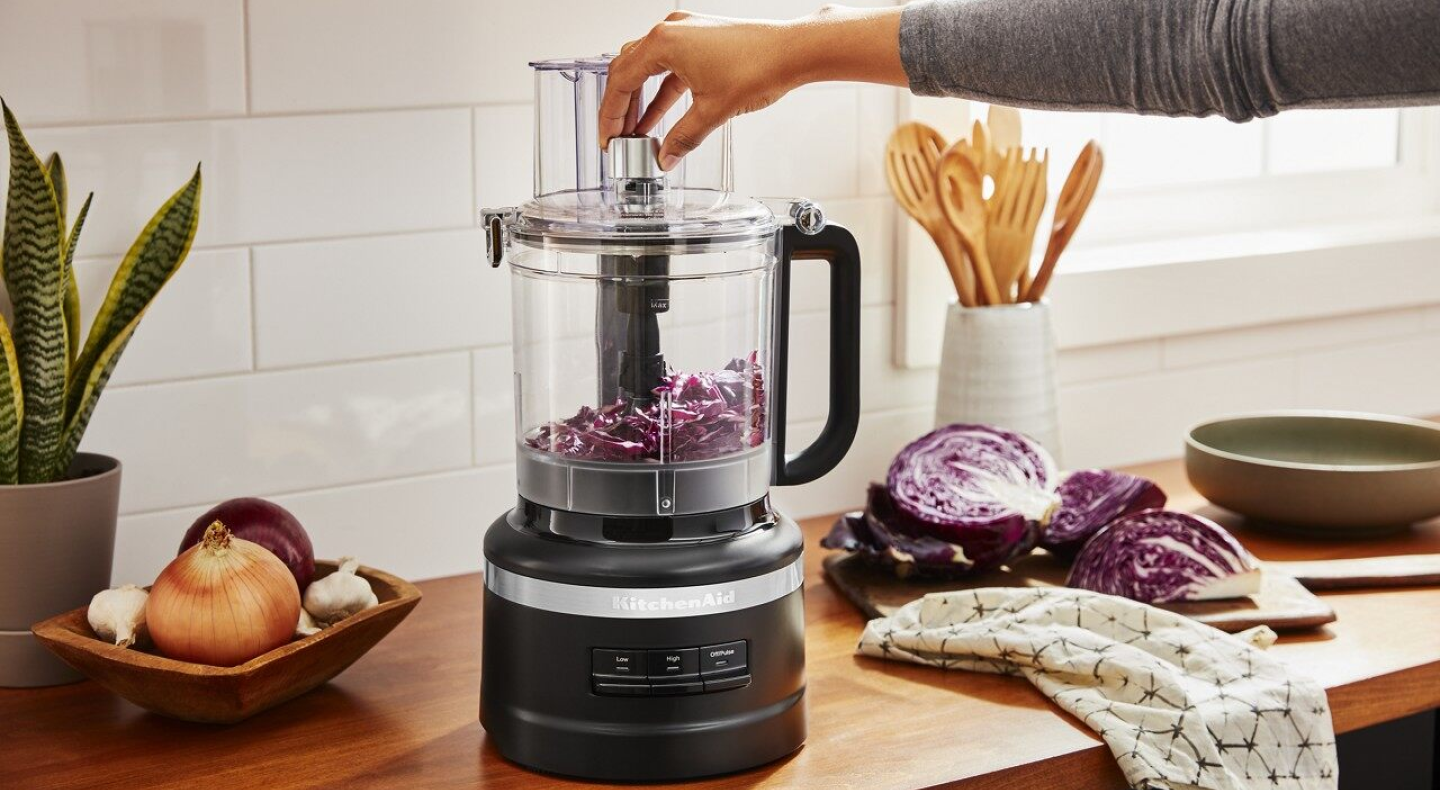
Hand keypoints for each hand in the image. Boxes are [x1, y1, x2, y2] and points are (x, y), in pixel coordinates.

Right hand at [600, 6, 905, 169]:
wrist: (793, 50)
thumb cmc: (758, 66)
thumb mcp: (712, 111)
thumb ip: (683, 137)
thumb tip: (666, 156)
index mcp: (663, 42)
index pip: (620, 80)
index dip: (610, 114)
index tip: (607, 137)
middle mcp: (670, 32)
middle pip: (628, 71)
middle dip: (620, 107)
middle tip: (615, 136)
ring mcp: (686, 34)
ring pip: (648, 70)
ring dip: (640, 101)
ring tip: (634, 132)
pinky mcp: (701, 41)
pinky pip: (670, 69)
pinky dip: (662, 93)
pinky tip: (659, 118)